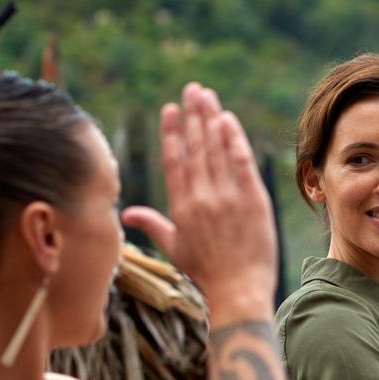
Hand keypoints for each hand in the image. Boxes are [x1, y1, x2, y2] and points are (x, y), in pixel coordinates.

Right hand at [122, 84, 277, 324]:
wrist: (239, 290)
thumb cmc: (206, 272)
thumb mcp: (174, 248)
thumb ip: (152, 224)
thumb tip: (125, 216)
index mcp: (181, 207)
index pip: (174, 160)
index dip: (172, 132)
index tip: (170, 109)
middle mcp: (202, 197)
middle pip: (196, 147)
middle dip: (193, 115)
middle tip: (192, 90)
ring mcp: (228, 197)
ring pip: (217, 149)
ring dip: (211, 119)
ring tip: (207, 96)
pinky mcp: (253, 200)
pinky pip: (241, 162)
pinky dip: (235, 140)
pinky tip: (229, 120)